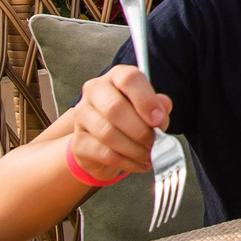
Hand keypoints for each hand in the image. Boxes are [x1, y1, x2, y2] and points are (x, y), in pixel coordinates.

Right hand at [68, 65, 167, 184]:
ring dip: (135, 149)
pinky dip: (127, 162)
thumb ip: (158, 106)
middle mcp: (95, 91)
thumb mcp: (148, 108)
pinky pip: (104, 154)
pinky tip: (139, 163)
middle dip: (141, 130)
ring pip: (108, 133)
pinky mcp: (78, 143)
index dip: (146, 100)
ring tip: (150, 156)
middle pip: (115, 108)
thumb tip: (162, 110)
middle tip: (156, 143)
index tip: (159, 120)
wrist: (102, 143)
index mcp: (116, 77)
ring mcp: (82, 116)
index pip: (129, 79)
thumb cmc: (130, 119)